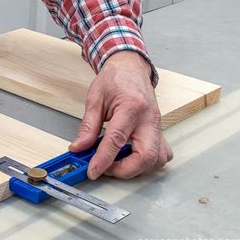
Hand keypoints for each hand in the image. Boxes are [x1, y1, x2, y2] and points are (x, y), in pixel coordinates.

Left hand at [69, 51, 172, 178]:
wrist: (131, 68)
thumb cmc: (114, 79)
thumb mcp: (95, 99)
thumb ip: (88, 126)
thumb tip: (79, 148)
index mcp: (131, 107)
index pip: (117, 140)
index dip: (103, 160)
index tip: (92, 171)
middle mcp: (149, 118)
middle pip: (146, 156)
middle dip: (125, 170)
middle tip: (105, 169)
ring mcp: (157, 126)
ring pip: (157, 159)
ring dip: (136, 168)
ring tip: (116, 162)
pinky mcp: (159, 131)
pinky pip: (161, 154)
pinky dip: (147, 163)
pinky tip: (130, 157)